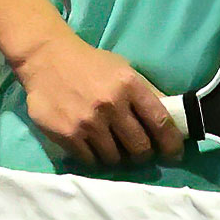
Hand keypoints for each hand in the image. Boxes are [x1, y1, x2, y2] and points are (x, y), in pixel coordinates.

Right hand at [11, 29, 182, 166]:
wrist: (45, 58)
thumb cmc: (89, 64)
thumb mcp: (123, 70)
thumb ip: (145, 94)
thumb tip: (172, 119)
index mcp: (129, 86)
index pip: (160, 122)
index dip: (171, 143)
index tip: (173, 154)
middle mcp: (111, 105)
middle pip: (140, 146)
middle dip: (143, 154)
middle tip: (139, 154)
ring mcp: (88, 122)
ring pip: (115, 158)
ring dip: (118, 158)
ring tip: (113, 150)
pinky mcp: (67, 134)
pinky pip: (90, 160)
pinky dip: (95, 158)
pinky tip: (93, 148)